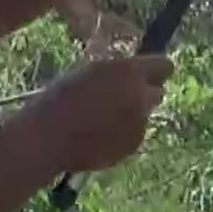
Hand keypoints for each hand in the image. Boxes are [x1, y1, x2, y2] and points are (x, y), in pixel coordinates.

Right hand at [20, 53, 175, 174]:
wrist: (48, 137)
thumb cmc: (60, 99)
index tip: (147, 74)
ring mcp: (139, 124)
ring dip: (131, 117)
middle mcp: (140, 97)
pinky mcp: (132, 145)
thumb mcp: (90, 74)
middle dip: (144, 94)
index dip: (155, 70)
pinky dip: (122, 136)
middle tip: (122, 98)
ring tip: (100, 121)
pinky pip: (133, 136)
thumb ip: (117, 74)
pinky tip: (97, 136)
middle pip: (158, 93)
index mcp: (128, 72)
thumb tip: (133, 76)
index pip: (164, 66)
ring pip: (144, 116)